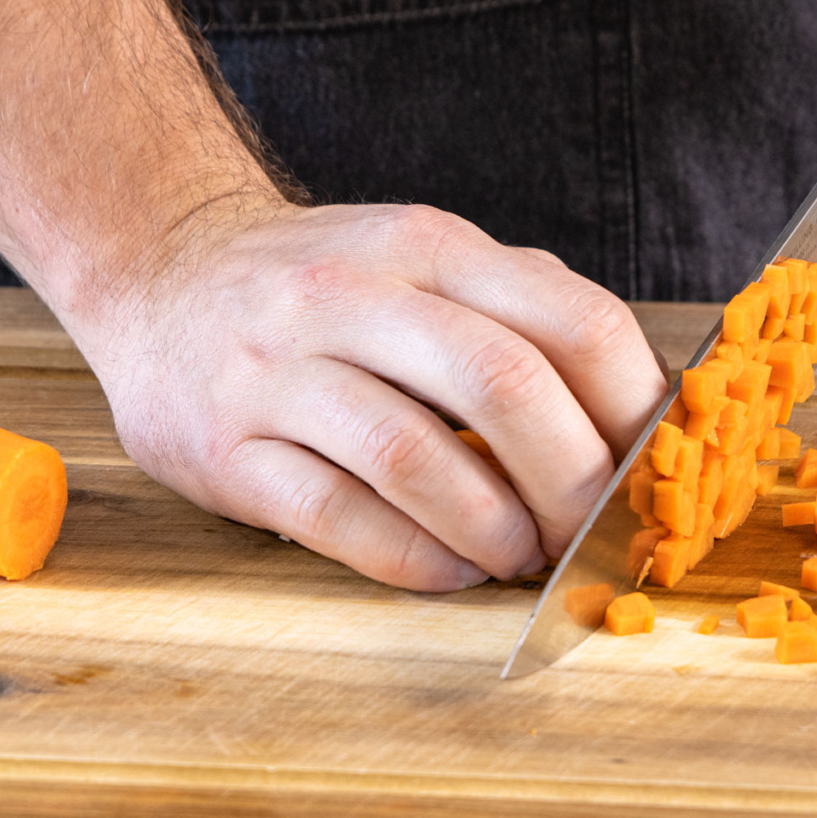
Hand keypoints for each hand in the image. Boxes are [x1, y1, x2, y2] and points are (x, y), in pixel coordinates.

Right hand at [78, 199, 668, 591]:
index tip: (656, 471)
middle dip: (573, 482)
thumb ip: (525, 317)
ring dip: (493, 529)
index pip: (572, 320)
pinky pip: (335, 514)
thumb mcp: (428, 263)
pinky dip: (412, 558)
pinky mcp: (224, 446)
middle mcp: (353, 294)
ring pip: (415, 456)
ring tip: (520, 558)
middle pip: (504, 385)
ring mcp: (279, 368)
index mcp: (431, 246)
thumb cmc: (330, 288)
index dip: (634, 408)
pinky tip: (450, 571)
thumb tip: (645, 415)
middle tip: (592, 535)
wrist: (161, 268)